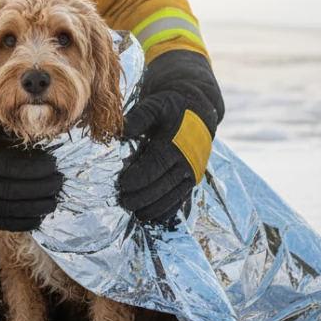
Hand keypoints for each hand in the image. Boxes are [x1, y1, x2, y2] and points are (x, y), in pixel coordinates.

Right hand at [0, 142, 63, 231]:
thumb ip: (8, 144)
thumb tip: (39, 149)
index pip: (17, 168)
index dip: (39, 167)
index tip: (53, 163)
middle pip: (20, 190)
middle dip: (44, 187)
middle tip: (59, 181)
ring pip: (15, 209)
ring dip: (39, 205)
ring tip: (54, 199)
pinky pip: (6, 224)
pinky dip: (25, 222)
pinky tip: (39, 217)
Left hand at [117, 91, 212, 223]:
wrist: (199, 109)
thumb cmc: (172, 106)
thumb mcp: (156, 104)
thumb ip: (140, 116)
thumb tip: (120, 132)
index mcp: (178, 140)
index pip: (158, 162)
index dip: (141, 175)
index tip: (123, 184)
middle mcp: (189, 159)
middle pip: (166, 182)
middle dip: (144, 195)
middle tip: (124, 202)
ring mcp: (193, 171)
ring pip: (175, 194)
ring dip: (155, 206)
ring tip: (136, 213)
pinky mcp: (193, 179)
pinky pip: (182, 199)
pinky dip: (168, 210)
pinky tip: (152, 216)